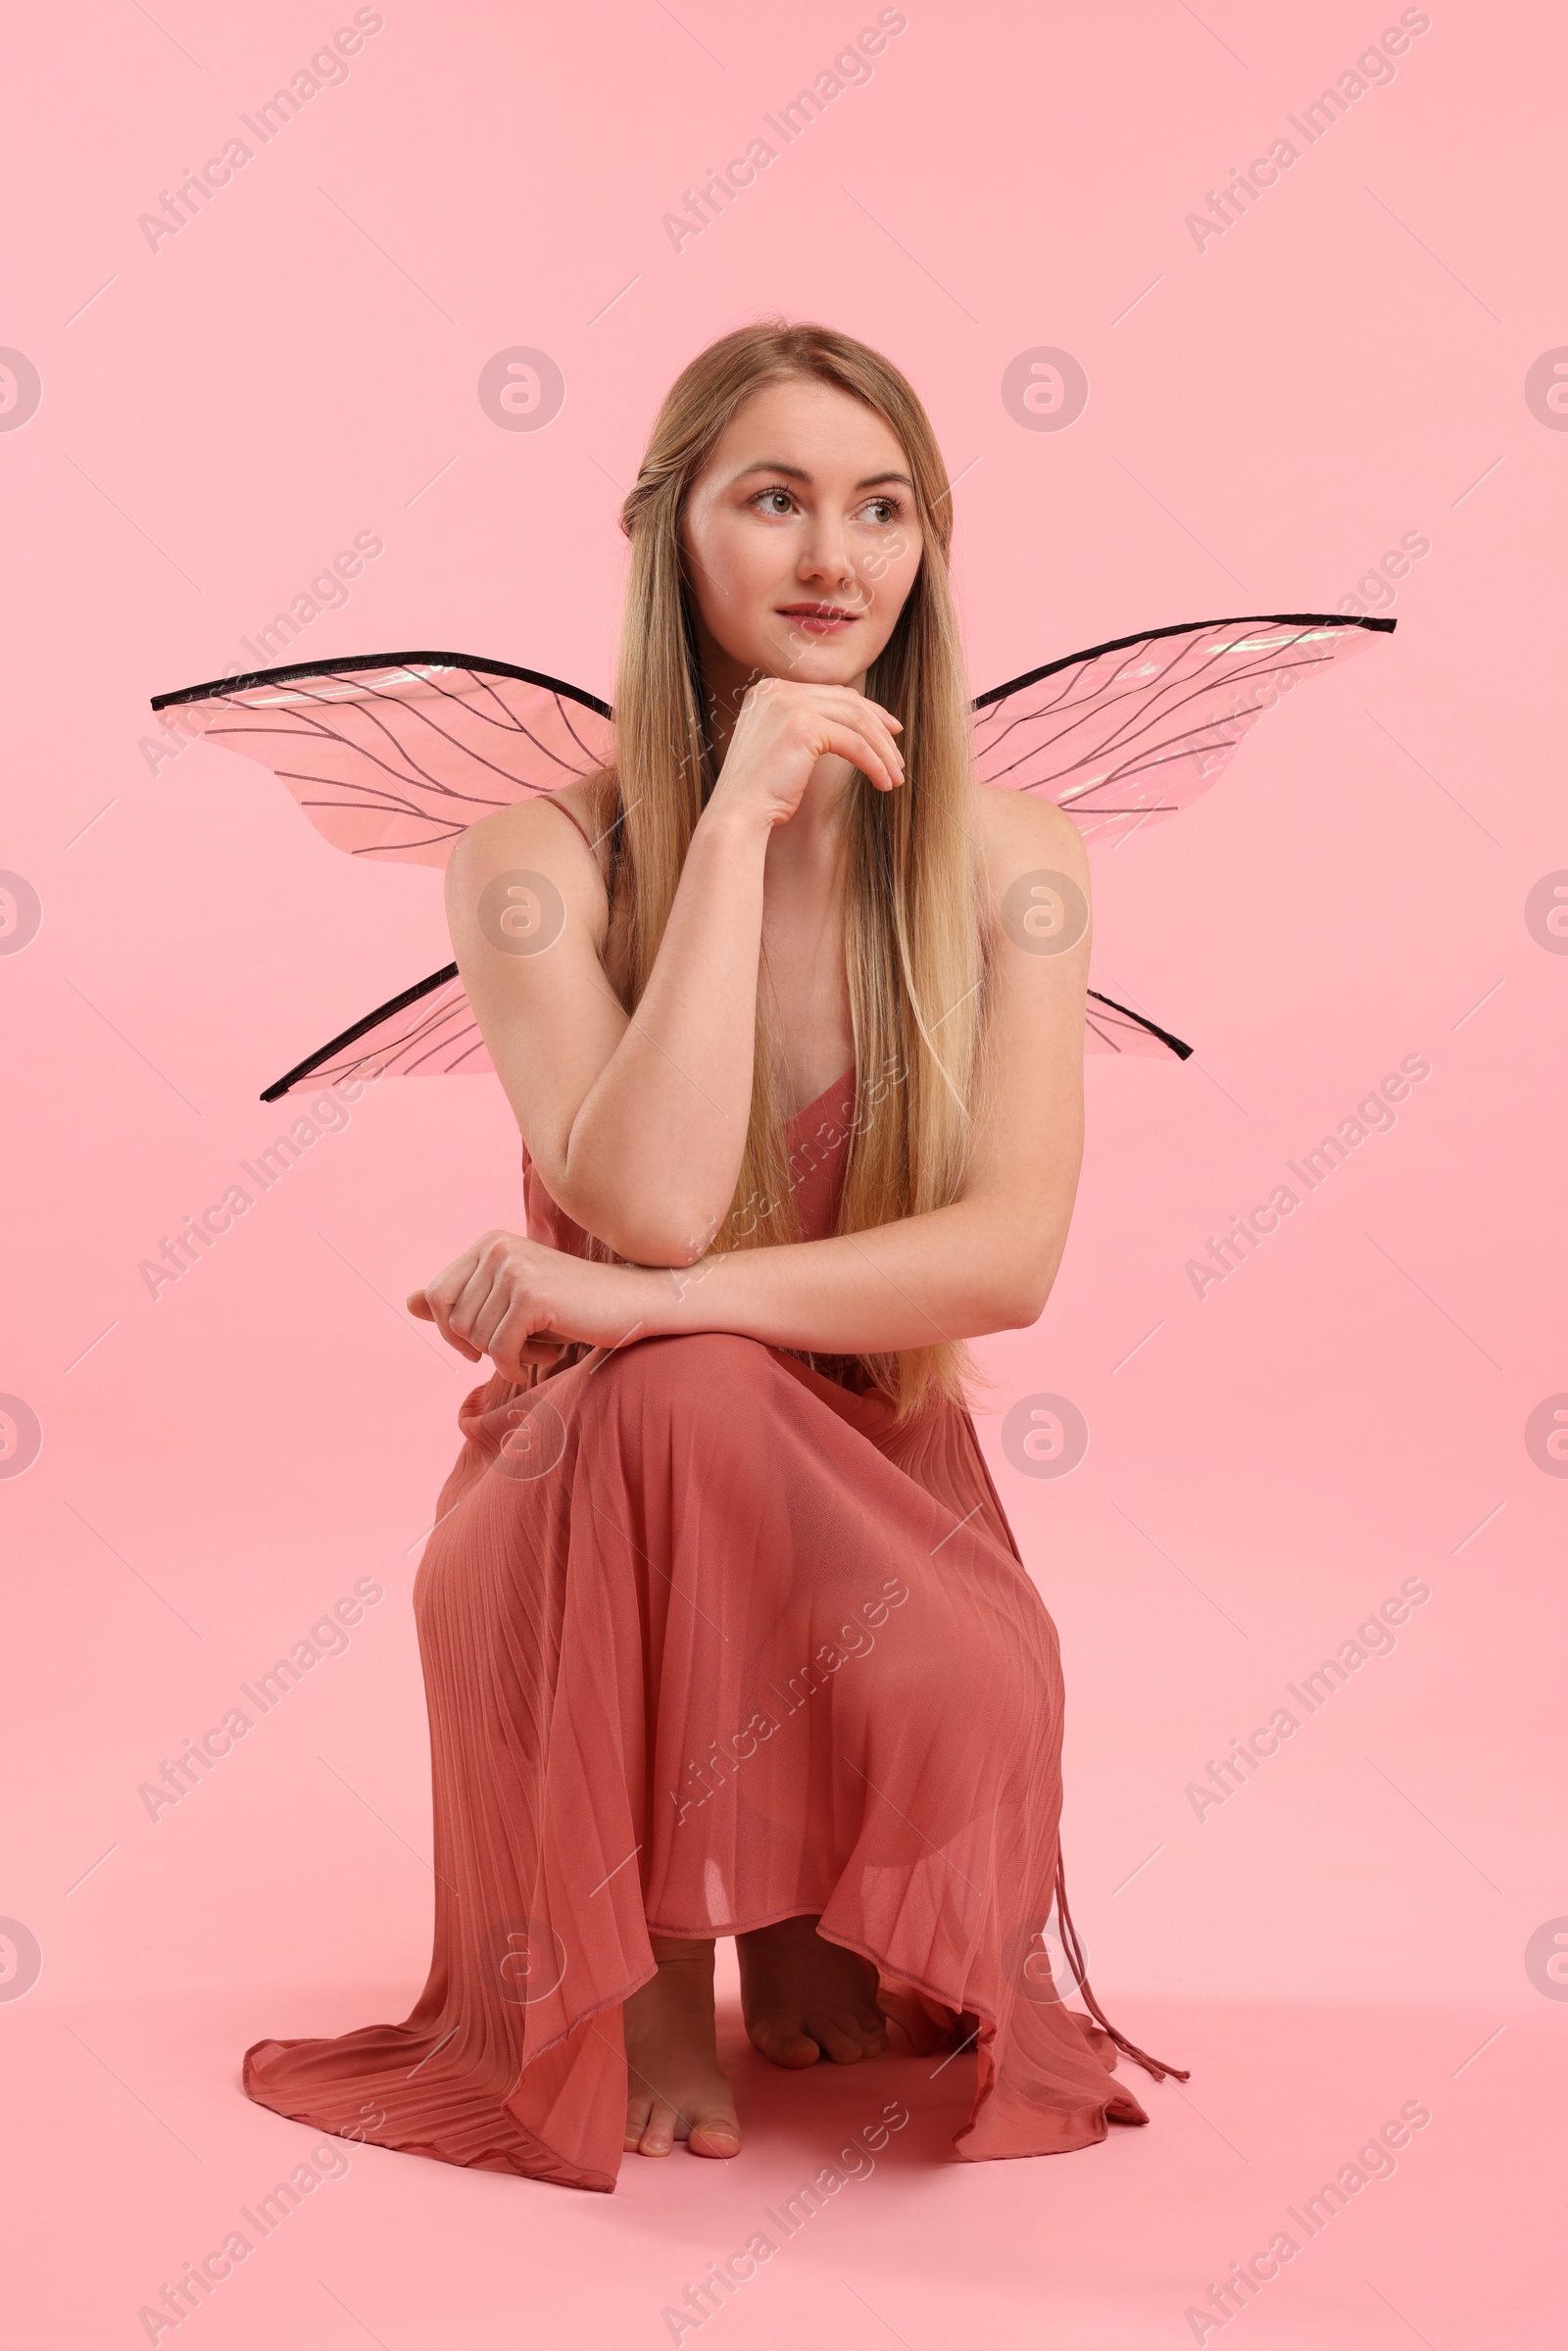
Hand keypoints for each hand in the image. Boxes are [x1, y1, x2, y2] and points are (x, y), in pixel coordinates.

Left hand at [406, 1231, 656, 1379]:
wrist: (631, 1303)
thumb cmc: (571, 1306)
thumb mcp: (510, 1302)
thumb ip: (461, 1299)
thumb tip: (408, 1302)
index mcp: (488, 1242)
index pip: (437, 1296)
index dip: (453, 1331)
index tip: (482, 1345)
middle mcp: (496, 1248)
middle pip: (453, 1320)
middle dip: (482, 1346)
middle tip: (522, 1346)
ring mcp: (513, 1269)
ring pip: (476, 1338)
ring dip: (507, 1355)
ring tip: (541, 1346)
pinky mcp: (530, 1295)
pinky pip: (499, 1350)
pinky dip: (517, 1366)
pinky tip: (547, 1358)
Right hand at [707, 675, 903, 830]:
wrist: (737, 814)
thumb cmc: (760, 792)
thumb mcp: (782, 749)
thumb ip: (806, 727)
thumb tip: (850, 725)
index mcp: (769, 690)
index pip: (831, 694)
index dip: (866, 711)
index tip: (889, 731)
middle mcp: (777, 690)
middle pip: (847, 703)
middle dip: (879, 729)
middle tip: (898, 756)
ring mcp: (788, 704)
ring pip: (855, 721)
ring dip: (881, 751)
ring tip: (895, 777)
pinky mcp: (803, 725)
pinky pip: (853, 743)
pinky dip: (874, 763)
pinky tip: (883, 782)